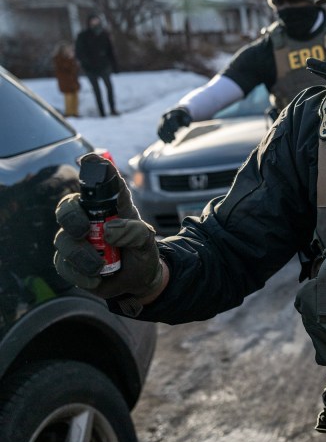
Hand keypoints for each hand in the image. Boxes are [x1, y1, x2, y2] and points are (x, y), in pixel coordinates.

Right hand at [53, 154, 165, 310]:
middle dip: (70, 216)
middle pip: (67, 206)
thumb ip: (135, 232)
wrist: (139, 282)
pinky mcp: (69, 262)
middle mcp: (89, 219)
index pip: (101, 183)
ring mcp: (76, 240)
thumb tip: (109, 231)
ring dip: (81, 255)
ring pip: (63, 240)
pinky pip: (63, 265)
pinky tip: (95, 279)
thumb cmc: (142, 253)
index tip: (90, 159)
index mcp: (111, 207)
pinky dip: (79, 274)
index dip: (94, 168)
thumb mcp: (147, 241)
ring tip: (100, 267)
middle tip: (83, 230)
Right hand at [157, 107, 191, 142]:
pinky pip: (159, 132)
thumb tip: (187, 125)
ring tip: (170, 142)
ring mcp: (161, 121)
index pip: (170, 119)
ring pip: (161, 129)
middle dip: (169, 132)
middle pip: (165, 125)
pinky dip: (162, 137)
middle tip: (174, 139)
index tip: (176, 130)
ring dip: (165, 136)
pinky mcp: (160, 126)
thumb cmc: (184, 116)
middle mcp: (164, 116)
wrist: (177, 114)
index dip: (172, 124)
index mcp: (171, 112)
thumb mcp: (187, 116)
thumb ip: (188, 120)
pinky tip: (166, 142)